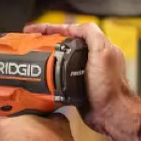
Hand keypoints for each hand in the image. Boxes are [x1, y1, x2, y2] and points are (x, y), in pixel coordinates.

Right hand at [23, 23, 140, 135]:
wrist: (111, 114)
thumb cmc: (110, 87)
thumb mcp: (102, 52)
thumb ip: (91, 34)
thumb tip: (74, 26)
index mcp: (97, 47)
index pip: (70, 31)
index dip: (51, 28)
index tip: (35, 29)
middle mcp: (90, 58)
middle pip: (63, 44)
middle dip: (45, 41)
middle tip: (29, 42)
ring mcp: (83, 73)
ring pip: (60, 60)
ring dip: (46, 58)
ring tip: (31, 57)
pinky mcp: (77, 87)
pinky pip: (60, 76)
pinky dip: (49, 74)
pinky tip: (40, 76)